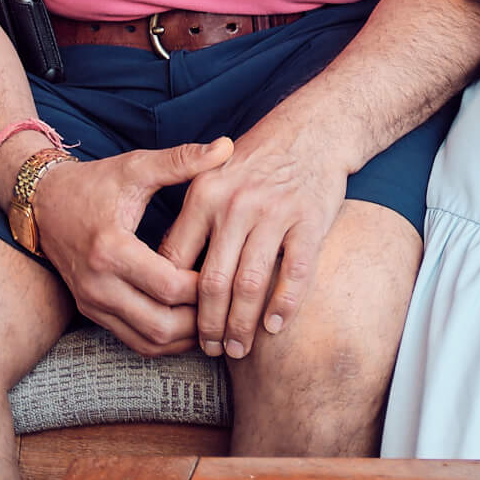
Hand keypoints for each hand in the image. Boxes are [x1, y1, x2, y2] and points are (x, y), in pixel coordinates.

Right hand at [28, 138, 232, 355]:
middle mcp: (98, 285)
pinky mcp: (91, 312)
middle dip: (200, 319)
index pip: (169, 286)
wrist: (45, 202)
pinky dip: (164, 338)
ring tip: (215, 315)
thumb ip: (182, 160)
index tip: (229, 271)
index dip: (205, 286)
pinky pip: (134, 340)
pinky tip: (189, 321)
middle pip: (161, 325)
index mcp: (112, 249)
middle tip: (229, 301)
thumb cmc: (95, 182)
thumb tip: (226, 146)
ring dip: (184, 336)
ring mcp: (92, 304)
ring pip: (148, 342)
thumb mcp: (137, 166)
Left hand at [156, 95, 353, 358]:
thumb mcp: (212, 178)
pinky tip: (274, 327)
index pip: (178, 262)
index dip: (175, 301)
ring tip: (238, 349)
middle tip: (210, 350)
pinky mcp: (309, 220)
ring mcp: (274, 213)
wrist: (312, 130)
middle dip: (208, 326)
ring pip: (251, 285)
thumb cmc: (257, 161)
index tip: (177, 325)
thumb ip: (192, 222)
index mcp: (204, 195)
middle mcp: (235, 205)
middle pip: (213, 282)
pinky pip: (294, 273)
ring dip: (242, 326)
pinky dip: (284, 305)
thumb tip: (167, 273)